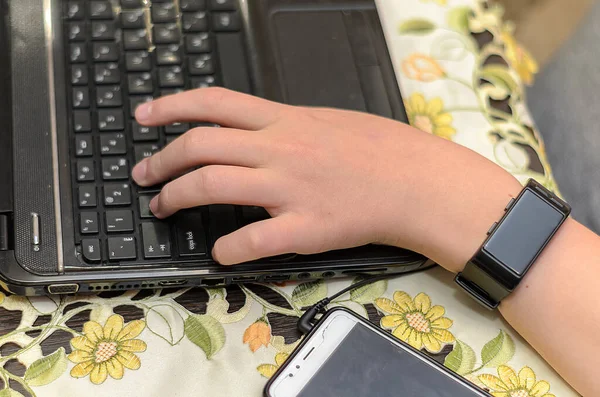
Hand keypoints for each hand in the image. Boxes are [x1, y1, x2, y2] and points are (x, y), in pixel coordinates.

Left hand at [132, 88, 521, 268]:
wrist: (417, 181)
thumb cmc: (378, 149)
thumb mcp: (325, 120)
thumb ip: (282, 123)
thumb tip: (248, 129)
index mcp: (285, 119)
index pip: (214, 102)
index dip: (171, 106)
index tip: (145, 116)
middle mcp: (280, 149)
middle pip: (200, 146)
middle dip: (161, 161)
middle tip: (145, 175)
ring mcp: (290, 188)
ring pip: (212, 185)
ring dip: (176, 198)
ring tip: (163, 207)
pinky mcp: (304, 227)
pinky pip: (251, 240)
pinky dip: (225, 249)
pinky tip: (218, 252)